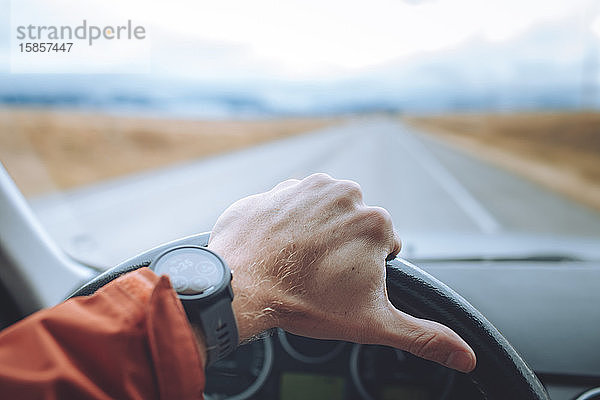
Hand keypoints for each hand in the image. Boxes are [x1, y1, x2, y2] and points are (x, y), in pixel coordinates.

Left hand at [207, 173, 475, 372]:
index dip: (364, 269)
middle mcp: (345, 194)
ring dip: (315, 232)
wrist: (241, 286)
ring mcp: (307, 187)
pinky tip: (279, 247)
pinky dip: (287, 224)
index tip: (341, 282)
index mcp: (375, 222)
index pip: (382, 246)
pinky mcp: (277, 188)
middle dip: (342, 248)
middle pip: (352, 227)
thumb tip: (465, 356)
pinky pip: (291, 206)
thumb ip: (424, 336)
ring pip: (322, 214)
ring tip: (298, 261)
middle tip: (318, 275)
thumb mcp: (372, 324)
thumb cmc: (304, 302)